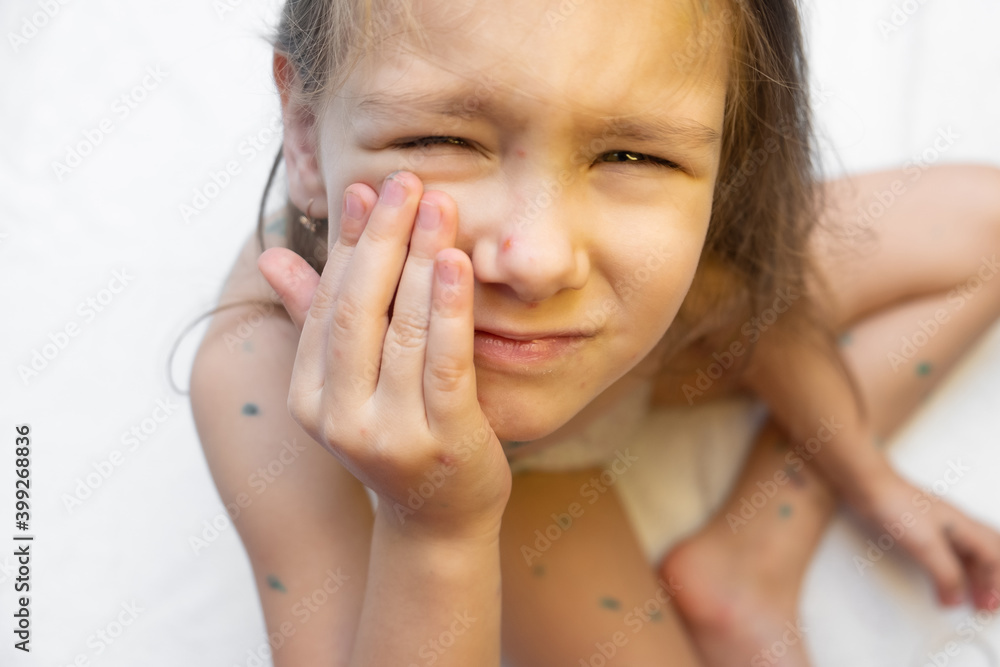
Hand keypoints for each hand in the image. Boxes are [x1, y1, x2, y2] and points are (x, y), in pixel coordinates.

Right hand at [257, 171, 510, 540]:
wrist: (437, 519)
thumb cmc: (396, 436)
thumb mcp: (348, 383)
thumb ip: (314, 318)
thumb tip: (272, 256)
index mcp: (309, 397)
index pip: (327, 304)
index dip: (349, 244)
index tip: (368, 190)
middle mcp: (339, 417)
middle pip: (358, 310)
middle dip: (383, 239)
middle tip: (406, 182)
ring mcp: (389, 433)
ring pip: (402, 329)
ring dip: (420, 260)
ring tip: (437, 205)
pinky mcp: (442, 441)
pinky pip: (444, 362)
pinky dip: (450, 308)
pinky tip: (458, 263)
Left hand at [851, 466, 999, 610]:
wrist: (867, 485)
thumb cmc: (896, 504)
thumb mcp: (927, 545)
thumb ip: (946, 573)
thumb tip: (955, 598)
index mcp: (964, 526)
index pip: (992, 557)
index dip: (994, 583)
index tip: (989, 605)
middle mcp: (955, 524)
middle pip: (986, 552)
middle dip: (991, 577)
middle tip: (987, 601)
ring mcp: (938, 524)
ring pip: (968, 551)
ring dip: (973, 574)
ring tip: (969, 595)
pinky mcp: (919, 526)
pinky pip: (947, 550)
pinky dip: (952, 568)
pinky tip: (941, 575)